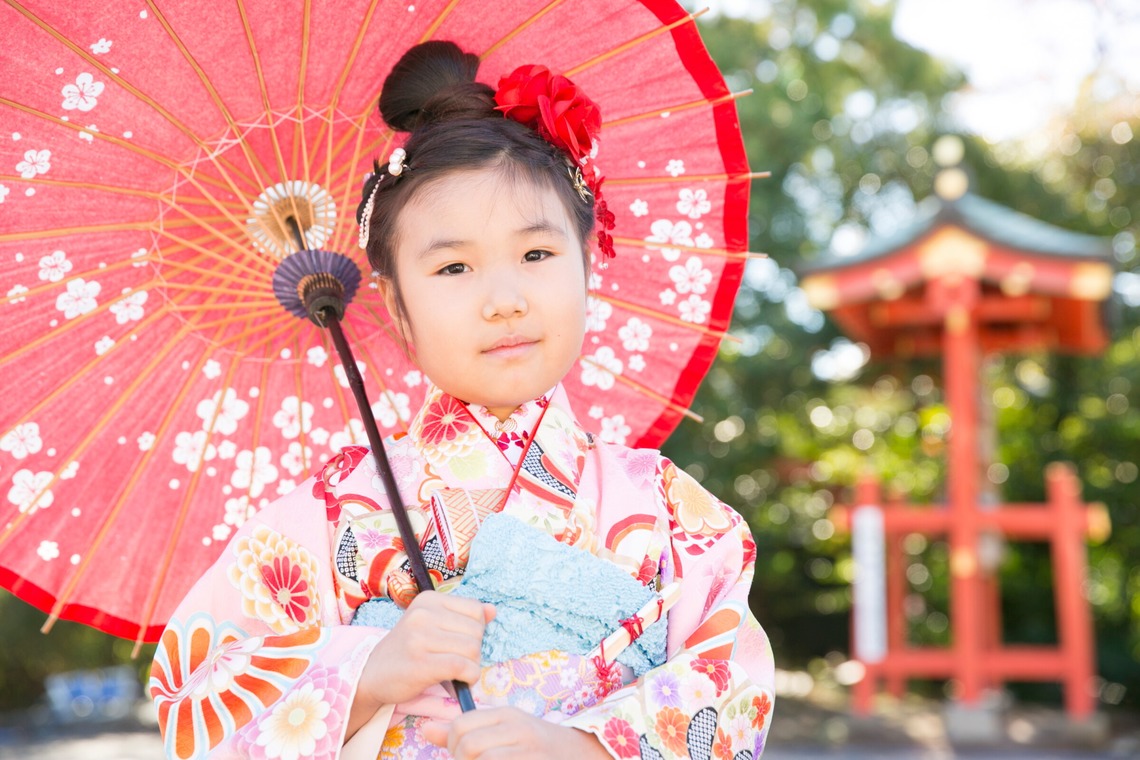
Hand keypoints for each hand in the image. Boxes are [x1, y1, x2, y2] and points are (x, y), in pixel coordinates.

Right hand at [358, 591, 494, 705]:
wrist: (372, 674)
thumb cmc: (407, 649)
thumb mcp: (432, 624)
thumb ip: (462, 616)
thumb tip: (493, 610)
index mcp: (428, 600)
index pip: (475, 609)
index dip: (477, 629)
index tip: (461, 641)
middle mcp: (423, 614)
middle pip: (476, 630)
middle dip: (475, 650)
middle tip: (459, 660)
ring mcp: (419, 638)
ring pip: (472, 649)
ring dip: (472, 665)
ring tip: (458, 671)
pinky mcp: (420, 663)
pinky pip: (462, 667)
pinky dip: (469, 677)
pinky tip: (461, 681)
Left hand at [422, 707, 611, 758]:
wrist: (577, 754)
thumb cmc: (532, 745)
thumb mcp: (502, 731)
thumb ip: (464, 731)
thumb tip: (426, 729)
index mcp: (507, 714)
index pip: (460, 724)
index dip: (451, 743)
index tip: (460, 753)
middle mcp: (517, 728)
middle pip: (467, 745)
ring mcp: (527, 750)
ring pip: (480, 759)